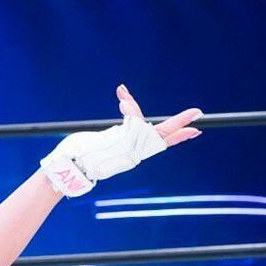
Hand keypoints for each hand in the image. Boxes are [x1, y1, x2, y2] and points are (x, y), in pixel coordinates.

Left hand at [39, 85, 203, 196]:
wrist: (68, 169)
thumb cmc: (78, 155)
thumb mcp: (100, 140)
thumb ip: (117, 129)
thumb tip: (121, 104)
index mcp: (130, 150)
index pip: (159, 141)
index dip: (177, 136)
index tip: (195, 131)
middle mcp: (133, 151)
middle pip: (161, 134)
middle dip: (179, 122)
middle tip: (198, 112)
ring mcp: (128, 149)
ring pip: (143, 125)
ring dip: (133, 109)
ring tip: (122, 97)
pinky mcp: (121, 144)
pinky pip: (132, 123)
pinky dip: (129, 109)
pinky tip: (122, 96)